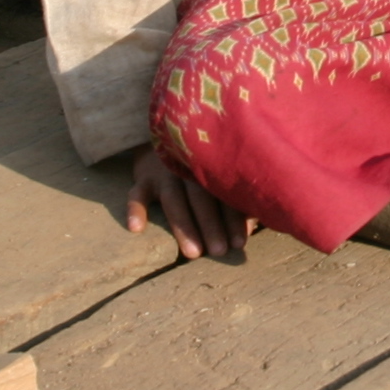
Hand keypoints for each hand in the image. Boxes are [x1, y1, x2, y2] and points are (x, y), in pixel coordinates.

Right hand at [127, 143, 250, 261]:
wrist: (165, 135)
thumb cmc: (202, 167)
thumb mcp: (219, 177)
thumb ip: (236, 200)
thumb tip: (254, 226)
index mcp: (213, 166)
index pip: (225, 194)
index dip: (234, 218)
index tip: (239, 243)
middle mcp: (189, 167)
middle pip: (201, 197)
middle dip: (211, 225)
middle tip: (219, 251)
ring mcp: (165, 171)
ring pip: (174, 198)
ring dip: (184, 225)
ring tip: (192, 253)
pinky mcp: (143, 177)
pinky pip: (136, 192)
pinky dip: (135, 208)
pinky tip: (135, 229)